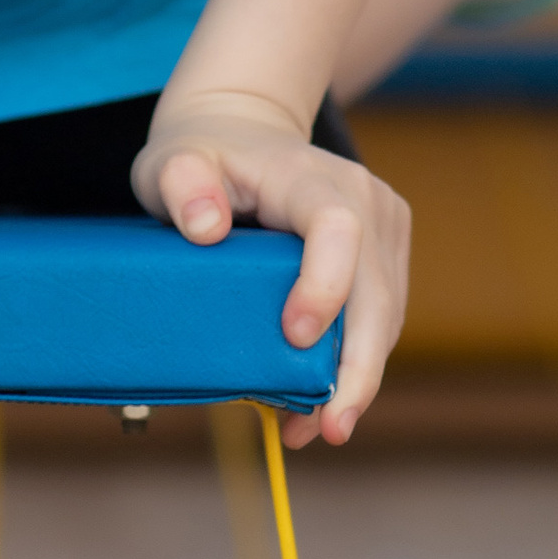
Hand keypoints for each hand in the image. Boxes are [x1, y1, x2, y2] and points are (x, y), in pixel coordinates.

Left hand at [132, 89, 409, 449]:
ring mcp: (382, 225)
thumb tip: (206, 228)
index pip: (336, 227)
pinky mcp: (386, 253)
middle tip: (330, 430)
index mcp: (306, 175)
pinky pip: (380, 318)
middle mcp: (361, 197)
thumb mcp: (171, 161)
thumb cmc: (202, 152)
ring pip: (385, 316)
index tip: (293, 337)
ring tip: (309, 429)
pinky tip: (318, 402)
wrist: (242, 128)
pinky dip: (354, 364)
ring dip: (354, 378)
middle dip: (358, 367)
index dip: (325, 285)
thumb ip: (181, 186)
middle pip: (375, 290)